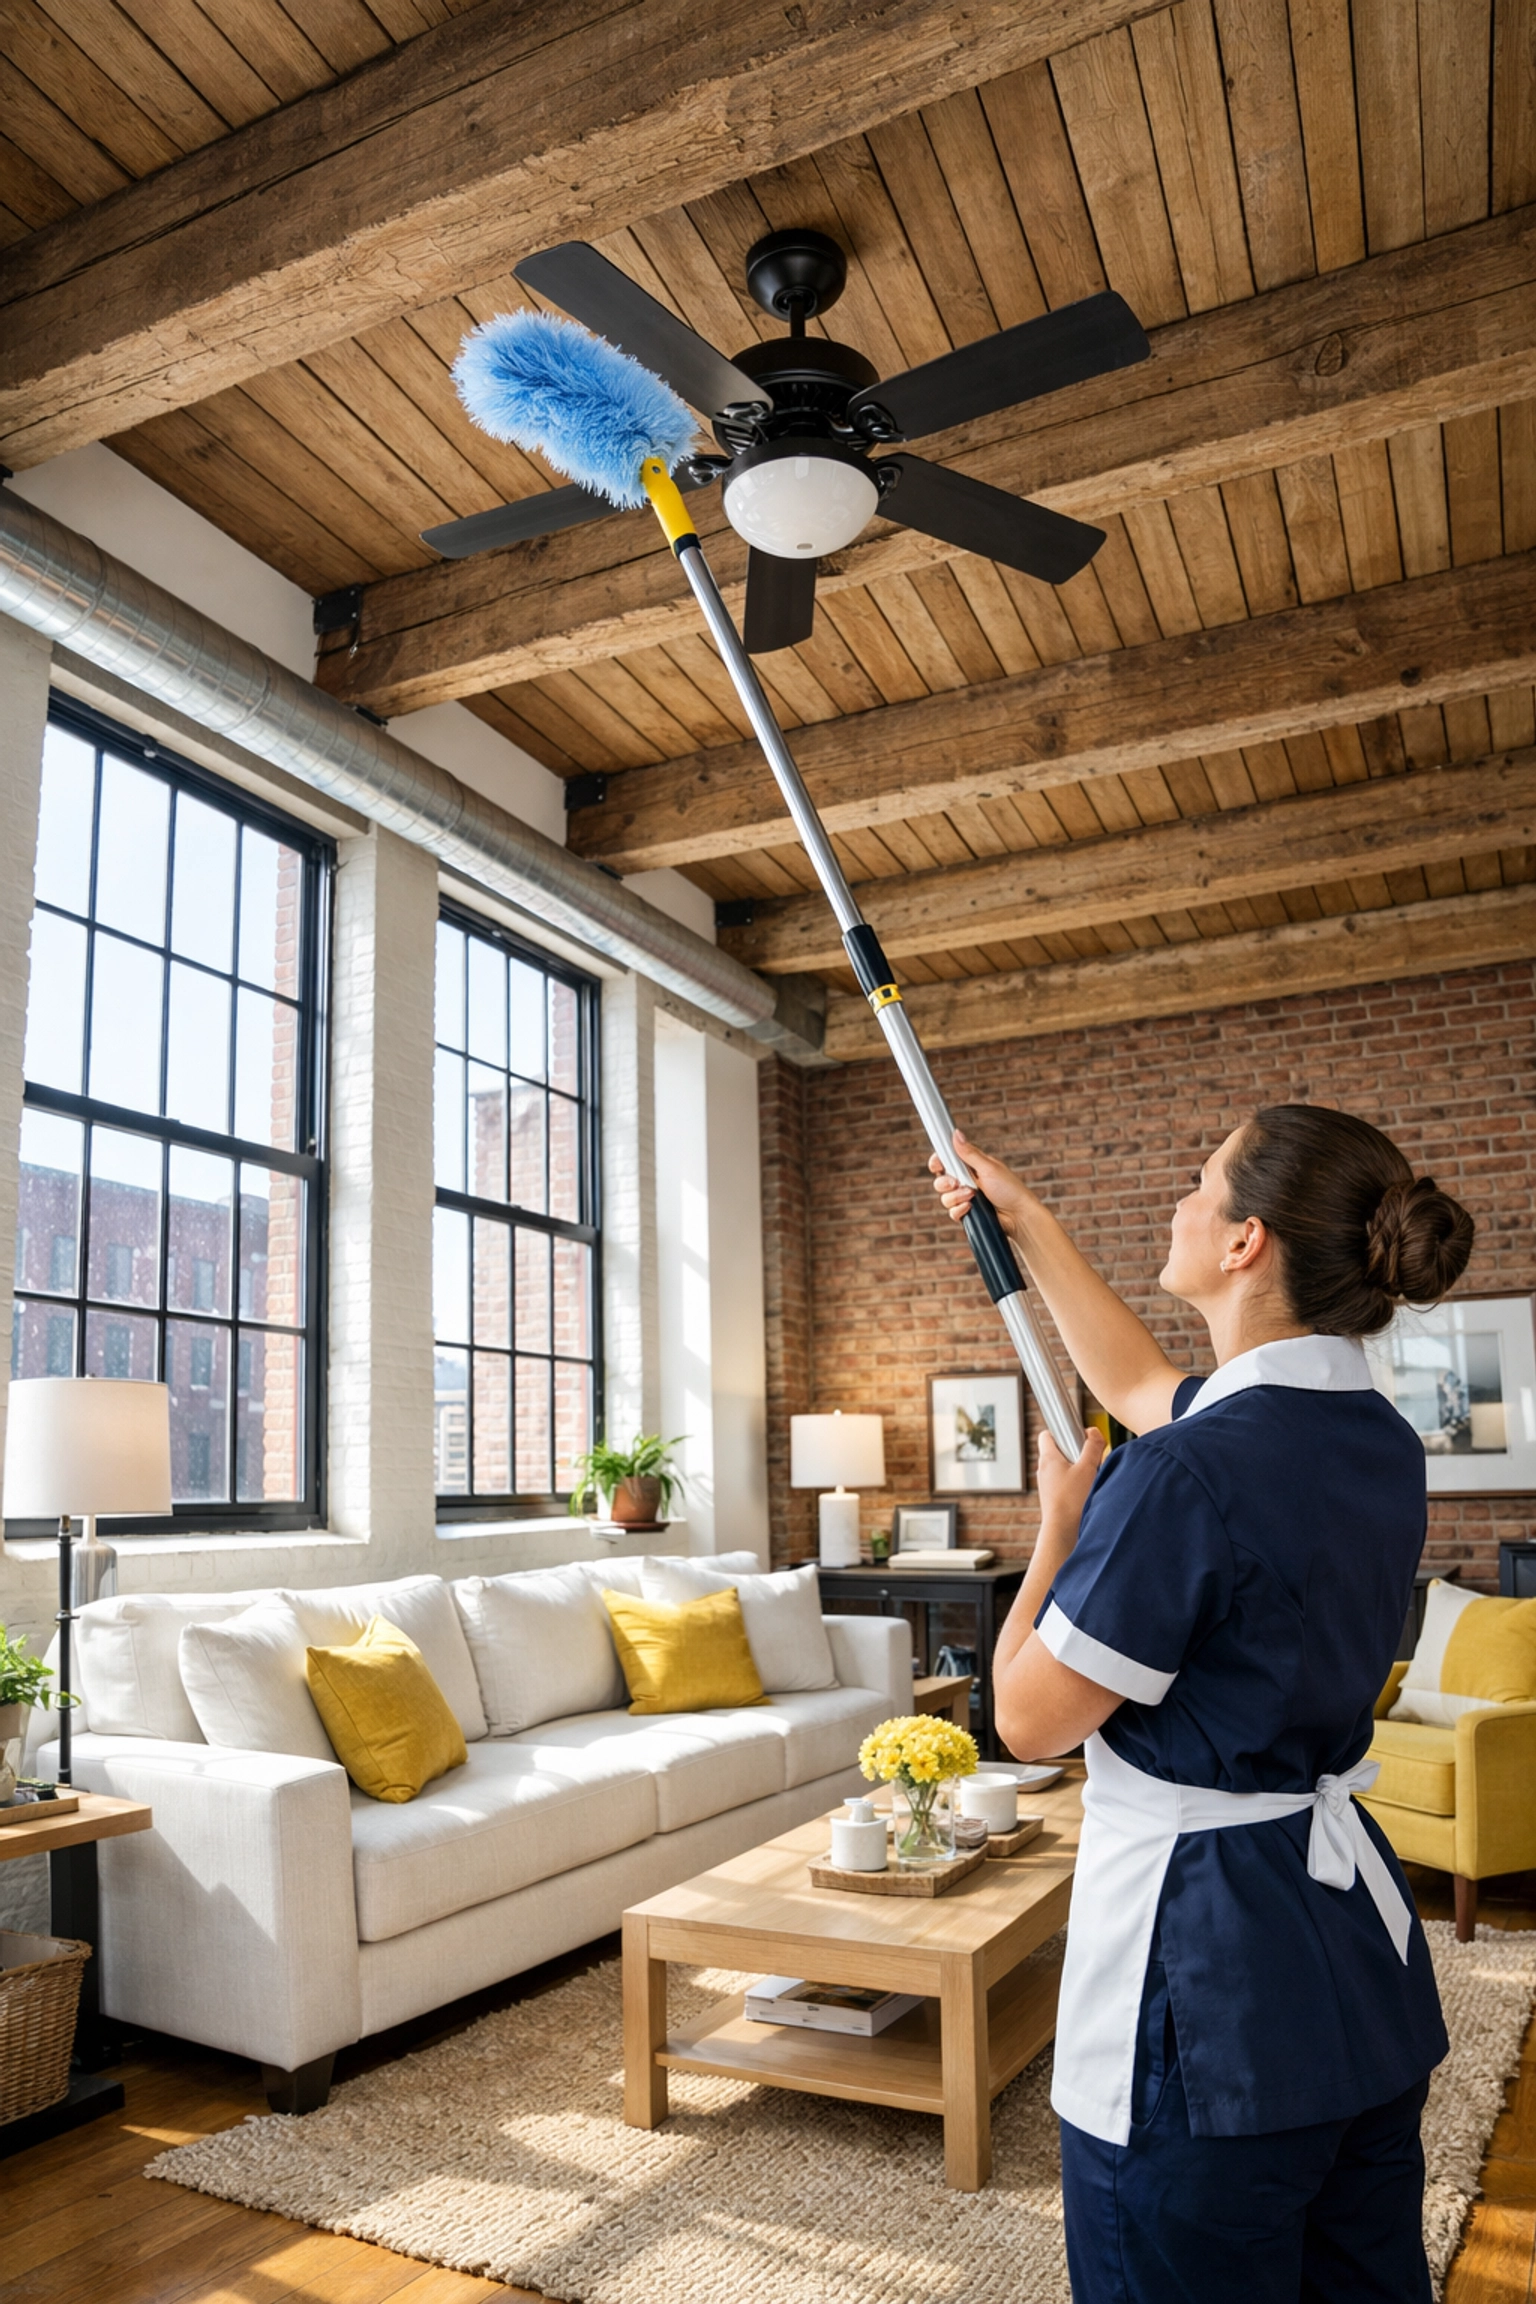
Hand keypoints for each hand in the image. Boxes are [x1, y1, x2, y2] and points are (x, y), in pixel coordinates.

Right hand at [927, 1129, 1033, 1238]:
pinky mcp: (967, 1213)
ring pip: (945, 1198)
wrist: (1019, 1216)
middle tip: (957, 1183)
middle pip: (940, 1180)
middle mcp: (966, 1182)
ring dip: (956, 1197)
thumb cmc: (1010, 1189)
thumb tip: (956, 1134)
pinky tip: (970, 1208)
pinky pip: (952, 1212)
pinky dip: (959, 1210)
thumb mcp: (989, 1168)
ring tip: (972, 1196)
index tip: (938, 1164)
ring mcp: (965, 1198)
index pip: (946, 1161)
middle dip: (945, 1183)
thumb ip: (969, 1154)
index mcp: (971, 1167)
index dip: (938, 1162)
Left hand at [1034, 1427, 1105, 1557]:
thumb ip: (1092, 1447)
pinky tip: (1088, 1492)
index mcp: (1048, 1458)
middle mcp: (1044, 1470)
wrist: (1063, 1532)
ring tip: (1091, 1478)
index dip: (1062, 1431)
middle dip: (1077, 1452)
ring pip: (1064, 1468)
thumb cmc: (1073, 1500)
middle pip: (1059, 1451)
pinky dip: (1077, 1484)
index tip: (1078, 1436)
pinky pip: (1065, 1484)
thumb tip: (1093, 1432)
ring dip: (1079, 1469)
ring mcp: (1048, 1485)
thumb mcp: (1088, 1468)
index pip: (1047, 1434)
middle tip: (1091, 1460)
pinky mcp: (1054, 1498)